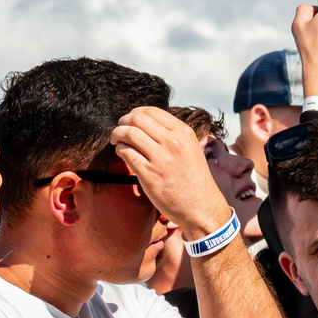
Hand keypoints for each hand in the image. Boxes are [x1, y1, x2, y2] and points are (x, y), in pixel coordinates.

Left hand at [111, 108, 233, 238]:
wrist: (201, 206)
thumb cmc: (194, 179)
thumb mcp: (190, 149)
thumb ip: (172, 136)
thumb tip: (148, 125)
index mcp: (183, 132)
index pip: (152, 111)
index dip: (135, 113)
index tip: (129, 121)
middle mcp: (172, 141)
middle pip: (137, 119)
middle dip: (123, 122)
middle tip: (119, 130)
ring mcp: (160, 157)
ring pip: (129, 133)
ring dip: (117, 135)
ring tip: (116, 141)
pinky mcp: (149, 173)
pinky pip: (126, 152)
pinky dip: (120, 150)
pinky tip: (122, 154)